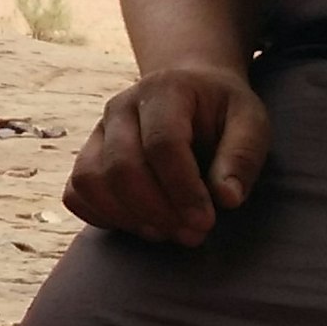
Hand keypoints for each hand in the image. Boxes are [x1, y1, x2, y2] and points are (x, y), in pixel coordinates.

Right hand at [64, 63, 272, 244]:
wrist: (188, 91)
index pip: (162, 144)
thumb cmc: (221, 112)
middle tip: (191, 234)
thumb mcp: (251, 122)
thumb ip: (242, 157)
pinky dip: (102, 216)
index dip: (182, 189)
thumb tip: (226, 199)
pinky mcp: (85, 155)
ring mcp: (97, 131)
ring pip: (91, 181)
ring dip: (129, 218)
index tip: (206, 221)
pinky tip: (140, 224)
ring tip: (167, 232)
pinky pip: (76, 193)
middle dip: (157, 211)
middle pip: (121, 167)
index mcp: (164, 90)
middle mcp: (120, 107)